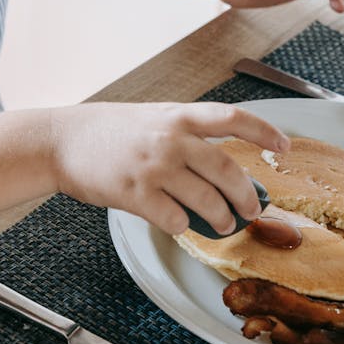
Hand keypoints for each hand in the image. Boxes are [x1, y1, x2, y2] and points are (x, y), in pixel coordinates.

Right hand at [49, 101, 289, 235]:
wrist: (59, 140)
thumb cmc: (105, 131)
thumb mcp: (150, 118)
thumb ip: (183, 135)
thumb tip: (220, 168)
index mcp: (177, 116)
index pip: (233, 118)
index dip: (264, 131)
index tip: (283, 146)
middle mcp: (170, 139)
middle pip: (228, 170)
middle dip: (247, 196)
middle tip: (251, 209)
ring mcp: (154, 168)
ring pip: (207, 202)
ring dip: (221, 219)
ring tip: (222, 224)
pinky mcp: (136, 194)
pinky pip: (175, 220)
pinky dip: (183, 227)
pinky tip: (177, 222)